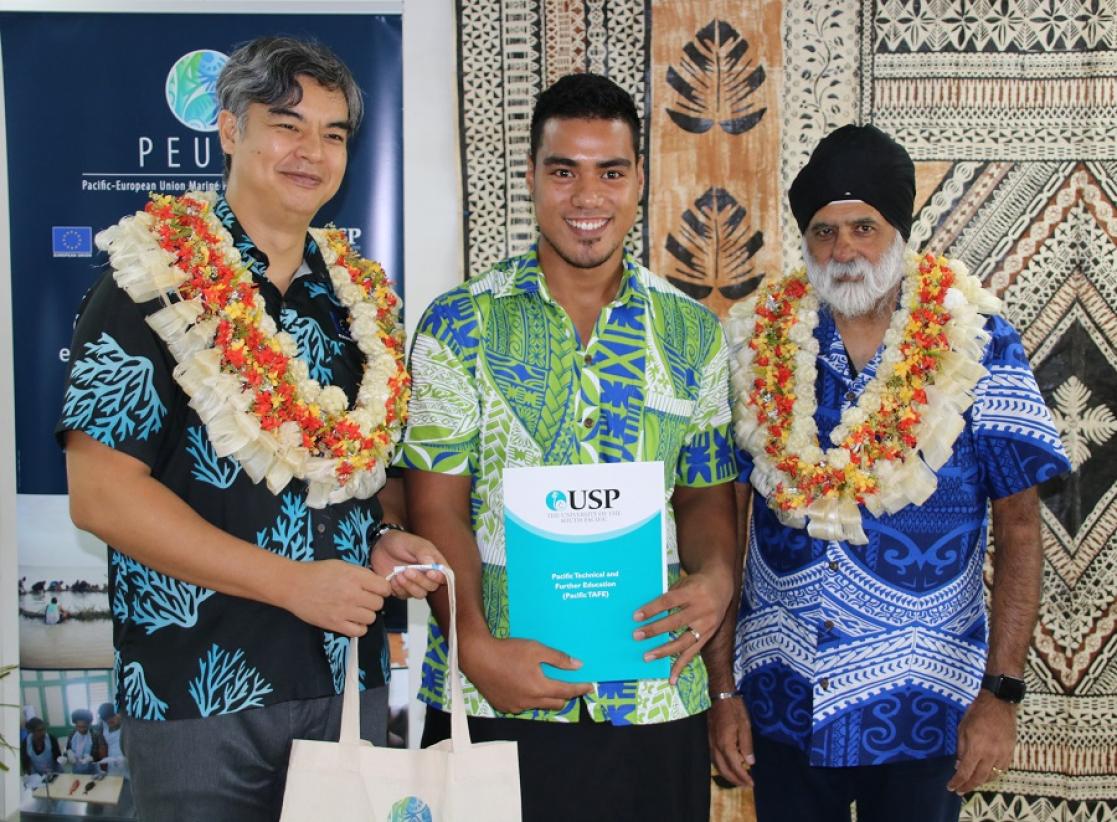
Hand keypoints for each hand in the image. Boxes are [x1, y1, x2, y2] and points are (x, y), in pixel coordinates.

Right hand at [281, 558, 391, 636]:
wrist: (293, 585)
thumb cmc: (316, 573)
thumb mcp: (342, 565)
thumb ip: (360, 574)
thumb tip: (377, 582)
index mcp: (355, 577)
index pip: (383, 588)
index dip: (382, 589)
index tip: (377, 590)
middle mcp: (352, 594)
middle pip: (379, 604)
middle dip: (374, 601)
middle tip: (365, 599)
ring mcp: (344, 611)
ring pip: (371, 618)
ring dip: (366, 614)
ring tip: (357, 609)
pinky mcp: (335, 624)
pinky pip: (359, 631)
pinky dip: (359, 627)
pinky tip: (352, 620)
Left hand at [370, 529, 446, 598]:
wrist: (380, 546)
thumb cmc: (400, 542)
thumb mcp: (412, 543)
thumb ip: (424, 552)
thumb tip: (433, 564)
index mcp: (434, 563)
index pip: (444, 575)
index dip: (439, 578)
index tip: (430, 573)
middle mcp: (427, 575)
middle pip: (432, 587)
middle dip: (420, 580)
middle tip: (407, 570)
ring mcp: (415, 584)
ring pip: (419, 594)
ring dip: (409, 586)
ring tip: (398, 575)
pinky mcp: (403, 589)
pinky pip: (404, 596)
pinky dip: (398, 589)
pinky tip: (392, 579)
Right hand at [460, 634, 592, 713]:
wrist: (477, 657)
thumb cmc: (508, 651)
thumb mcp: (535, 649)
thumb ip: (558, 658)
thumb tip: (578, 666)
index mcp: (539, 688)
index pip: (567, 692)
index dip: (580, 689)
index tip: (589, 687)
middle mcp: (529, 702)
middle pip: (556, 703)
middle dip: (565, 695)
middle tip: (569, 684)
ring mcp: (516, 706)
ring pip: (539, 705)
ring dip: (546, 697)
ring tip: (545, 683)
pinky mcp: (504, 706)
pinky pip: (523, 705)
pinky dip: (529, 698)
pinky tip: (524, 685)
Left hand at [632, 569, 733, 682]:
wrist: (721, 585)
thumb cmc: (694, 584)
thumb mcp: (682, 583)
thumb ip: (668, 597)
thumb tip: (645, 614)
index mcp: (692, 592)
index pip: (669, 601)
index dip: (653, 609)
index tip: (636, 616)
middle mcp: (701, 609)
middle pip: (675, 622)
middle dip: (655, 630)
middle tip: (636, 635)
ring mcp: (706, 625)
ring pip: (684, 641)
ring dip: (664, 650)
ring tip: (647, 656)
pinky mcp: (708, 636)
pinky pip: (693, 653)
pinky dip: (681, 666)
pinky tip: (671, 678)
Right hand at [709, 697, 754, 786]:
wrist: (720, 695)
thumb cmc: (735, 708)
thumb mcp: (745, 726)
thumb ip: (747, 745)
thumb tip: (750, 762)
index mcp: (726, 744)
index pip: (735, 766)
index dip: (743, 777)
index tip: (752, 783)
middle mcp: (716, 746)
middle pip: (723, 769)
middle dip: (735, 779)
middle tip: (746, 784)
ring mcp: (710, 742)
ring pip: (717, 765)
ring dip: (727, 774)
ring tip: (738, 778)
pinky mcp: (709, 739)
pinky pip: (714, 758)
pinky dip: (721, 766)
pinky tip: (728, 766)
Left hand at [947, 690, 1017, 793]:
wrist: (999, 704)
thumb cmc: (977, 713)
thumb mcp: (962, 728)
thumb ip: (961, 749)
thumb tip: (959, 765)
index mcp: (976, 747)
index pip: (965, 771)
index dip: (957, 782)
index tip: (951, 787)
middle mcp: (990, 754)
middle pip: (979, 778)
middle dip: (968, 786)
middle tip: (960, 790)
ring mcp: (1002, 755)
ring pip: (992, 776)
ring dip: (980, 782)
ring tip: (971, 784)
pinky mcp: (1010, 753)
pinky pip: (1001, 770)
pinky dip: (993, 776)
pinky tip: (985, 775)